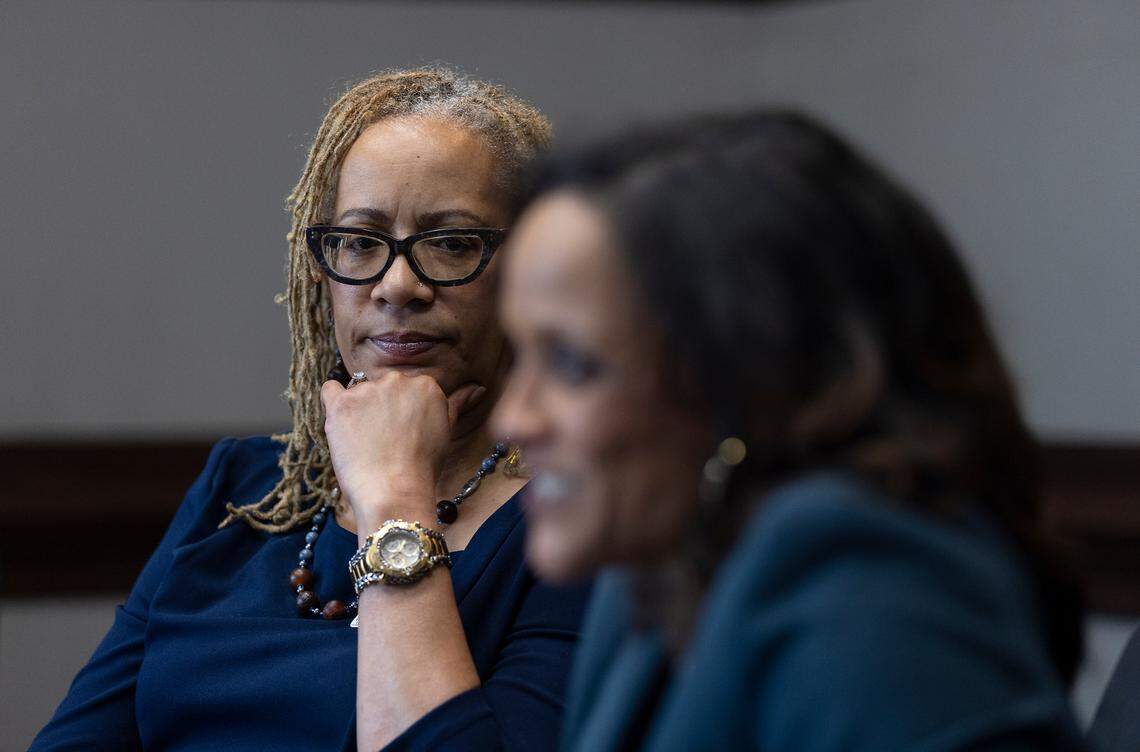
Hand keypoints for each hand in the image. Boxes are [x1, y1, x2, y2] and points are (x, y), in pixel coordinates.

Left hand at [320, 372, 483, 526]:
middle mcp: (397, 380)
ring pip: (359, 391)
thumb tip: (477, 388)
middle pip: (384, 386)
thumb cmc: (423, 466)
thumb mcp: (447, 431)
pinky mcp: (341, 404)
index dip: (404, 410)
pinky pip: (330, 390)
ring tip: (366, 441)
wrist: (394, 491)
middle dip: (383, 407)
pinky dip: (333, 400)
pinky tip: (341, 420)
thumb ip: (458, 403)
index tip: (404, 431)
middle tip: (385, 438)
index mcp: (426, 384)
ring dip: (360, 409)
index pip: (409, 388)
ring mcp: (367, 390)